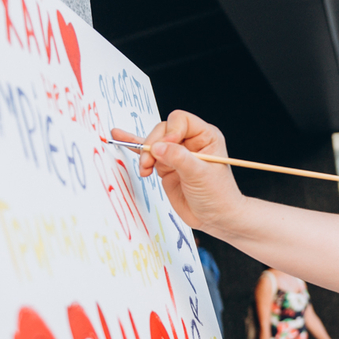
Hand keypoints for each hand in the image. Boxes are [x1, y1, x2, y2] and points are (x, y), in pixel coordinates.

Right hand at [121, 111, 244, 230]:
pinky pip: (148, 154)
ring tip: (145, 170)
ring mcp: (176, 154)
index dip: (170, 131)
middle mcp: (190, 142)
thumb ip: (178, 158)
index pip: (180, 120)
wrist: (216, 218)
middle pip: (162, 131)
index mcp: (205, 136)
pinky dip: (135, 148)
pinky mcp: (166, 167)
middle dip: (152, 145)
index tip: (165, 148)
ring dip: (144, 154)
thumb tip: (157, 147)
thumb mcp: (200, 175)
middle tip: (149, 164)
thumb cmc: (218, 195)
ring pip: (153, 143)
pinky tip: (120, 138)